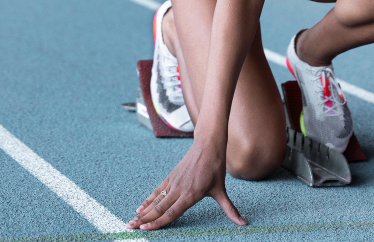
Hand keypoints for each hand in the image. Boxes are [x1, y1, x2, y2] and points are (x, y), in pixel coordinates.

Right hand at [128, 140, 246, 229]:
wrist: (208, 145)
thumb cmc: (215, 168)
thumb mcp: (222, 190)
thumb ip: (230, 209)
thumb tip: (243, 222)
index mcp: (191, 195)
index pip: (172, 212)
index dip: (159, 222)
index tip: (146, 229)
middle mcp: (180, 189)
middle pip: (159, 208)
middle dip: (144, 219)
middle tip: (130, 227)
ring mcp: (174, 182)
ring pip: (156, 200)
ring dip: (143, 211)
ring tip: (131, 220)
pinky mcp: (171, 176)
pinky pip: (157, 190)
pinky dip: (148, 199)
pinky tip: (140, 207)